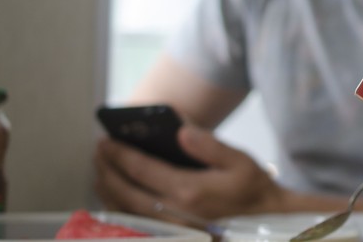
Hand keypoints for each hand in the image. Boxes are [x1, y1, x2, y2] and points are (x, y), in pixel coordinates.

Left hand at [95, 124, 285, 221]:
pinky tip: (115, 196)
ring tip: (100, 172)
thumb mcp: (238, 159)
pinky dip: (119, 208)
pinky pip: (135, 222)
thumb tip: (180, 131)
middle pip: (126, 192)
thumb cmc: (251, 186)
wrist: (264, 218)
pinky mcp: (173, 232)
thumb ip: (209, 145)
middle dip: (107, 171)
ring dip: (108, 190)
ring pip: (126, 210)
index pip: (142, 170)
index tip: (107, 141)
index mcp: (189, 190)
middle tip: (98, 152)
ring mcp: (171, 226)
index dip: (121, 155)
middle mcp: (174, 211)